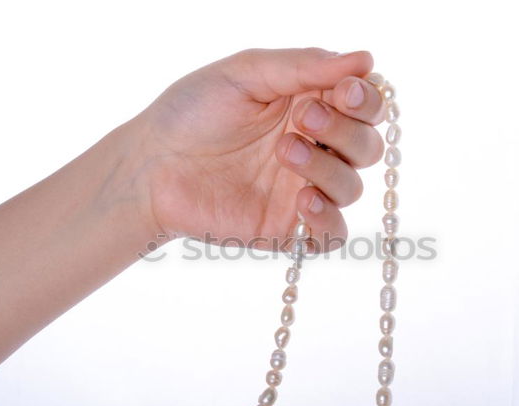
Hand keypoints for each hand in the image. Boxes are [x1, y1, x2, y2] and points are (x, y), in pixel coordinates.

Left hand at [135, 48, 384, 250]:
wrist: (151, 167)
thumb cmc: (192, 112)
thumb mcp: (245, 73)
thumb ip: (304, 66)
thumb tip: (366, 58)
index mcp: (309, 104)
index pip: (365, 105)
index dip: (367, 99)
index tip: (345, 91)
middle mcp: (313, 147)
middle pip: (368, 148)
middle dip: (346, 132)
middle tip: (302, 118)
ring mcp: (302, 189)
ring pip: (352, 187)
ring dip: (329, 169)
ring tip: (285, 152)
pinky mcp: (287, 227)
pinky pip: (332, 235)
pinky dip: (329, 220)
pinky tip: (303, 202)